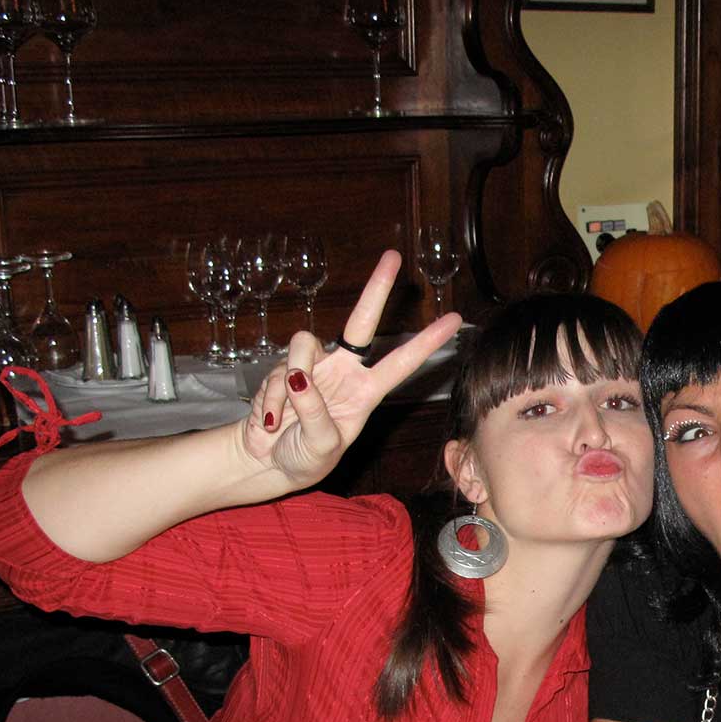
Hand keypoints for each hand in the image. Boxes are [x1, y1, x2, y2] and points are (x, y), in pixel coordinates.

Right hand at [241, 250, 461, 487]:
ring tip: (282, 419)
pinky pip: (276, 372)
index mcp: (365, 393)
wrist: (266, 464)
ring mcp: (312, 368)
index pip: (401, 362)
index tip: (454, 319)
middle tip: (394, 258)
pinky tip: (269, 423)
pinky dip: (269, 401)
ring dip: (289, 381)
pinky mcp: (283, 369)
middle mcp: (343, 373)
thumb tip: (300, 379)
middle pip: (362, 323)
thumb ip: (314, 414)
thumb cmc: (304, 459)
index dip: (427, 341)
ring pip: (302, 345)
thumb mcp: (320, 447)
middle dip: (376, 289)